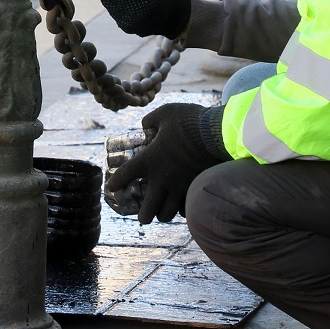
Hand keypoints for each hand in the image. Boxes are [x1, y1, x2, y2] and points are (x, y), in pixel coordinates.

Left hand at [105, 103, 227, 223]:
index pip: (124, 176)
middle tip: (143, 213)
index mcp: (149, 159)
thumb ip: (151, 120)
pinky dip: (181, 209)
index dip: (115, 183)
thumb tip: (145, 125)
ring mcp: (180, 187)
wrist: (218, 132)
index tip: (111, 187)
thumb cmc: (189, 120)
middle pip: (147, 212)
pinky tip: (181, 204)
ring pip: (167, 215)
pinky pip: (186, 209)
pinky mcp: (196, 188)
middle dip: (143, 216)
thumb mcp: (165, 113)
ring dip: (162, 213)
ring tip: (162, 209)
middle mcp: (162, 179)